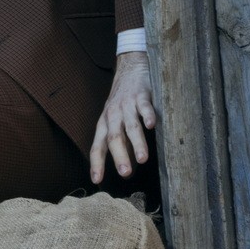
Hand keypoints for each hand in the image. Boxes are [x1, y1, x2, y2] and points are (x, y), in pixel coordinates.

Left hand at [90, 51, 156, 183]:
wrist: (130, 68)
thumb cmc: (123, 101)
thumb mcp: (116, 121)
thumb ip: (120, 142)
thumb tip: (125, 167)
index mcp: (105, 124)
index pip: (97, 146)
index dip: (96, 163)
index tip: (96, 180)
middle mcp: (113, 115)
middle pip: (113, 138)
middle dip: (119, 156)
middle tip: (125, 173)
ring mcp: (127, 105)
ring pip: (130, 126)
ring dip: (136, 142)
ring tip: (142, 159)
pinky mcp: (142, 95)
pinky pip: (144, 107)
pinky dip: (148, 116)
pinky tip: (152, 126)